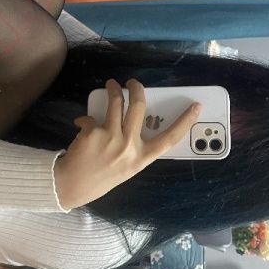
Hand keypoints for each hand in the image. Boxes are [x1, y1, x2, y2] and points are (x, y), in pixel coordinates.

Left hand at [53, 78, 201, 209]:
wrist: (72, 186)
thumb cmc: (101, 175)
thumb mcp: (127, 165)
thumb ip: (134, 145)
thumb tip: (135, 116)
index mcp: (141, 158)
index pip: (169, 138)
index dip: (184, 122)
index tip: (196, 106)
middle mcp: (129, 147)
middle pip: (139, 108)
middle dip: (136, 89)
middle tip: (131, 82)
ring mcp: (111, 139)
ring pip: (116, 103)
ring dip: (113, 90)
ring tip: (110, 85)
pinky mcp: (93, 132)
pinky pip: (91, 117)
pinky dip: (85, 119)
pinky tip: (80, 126)